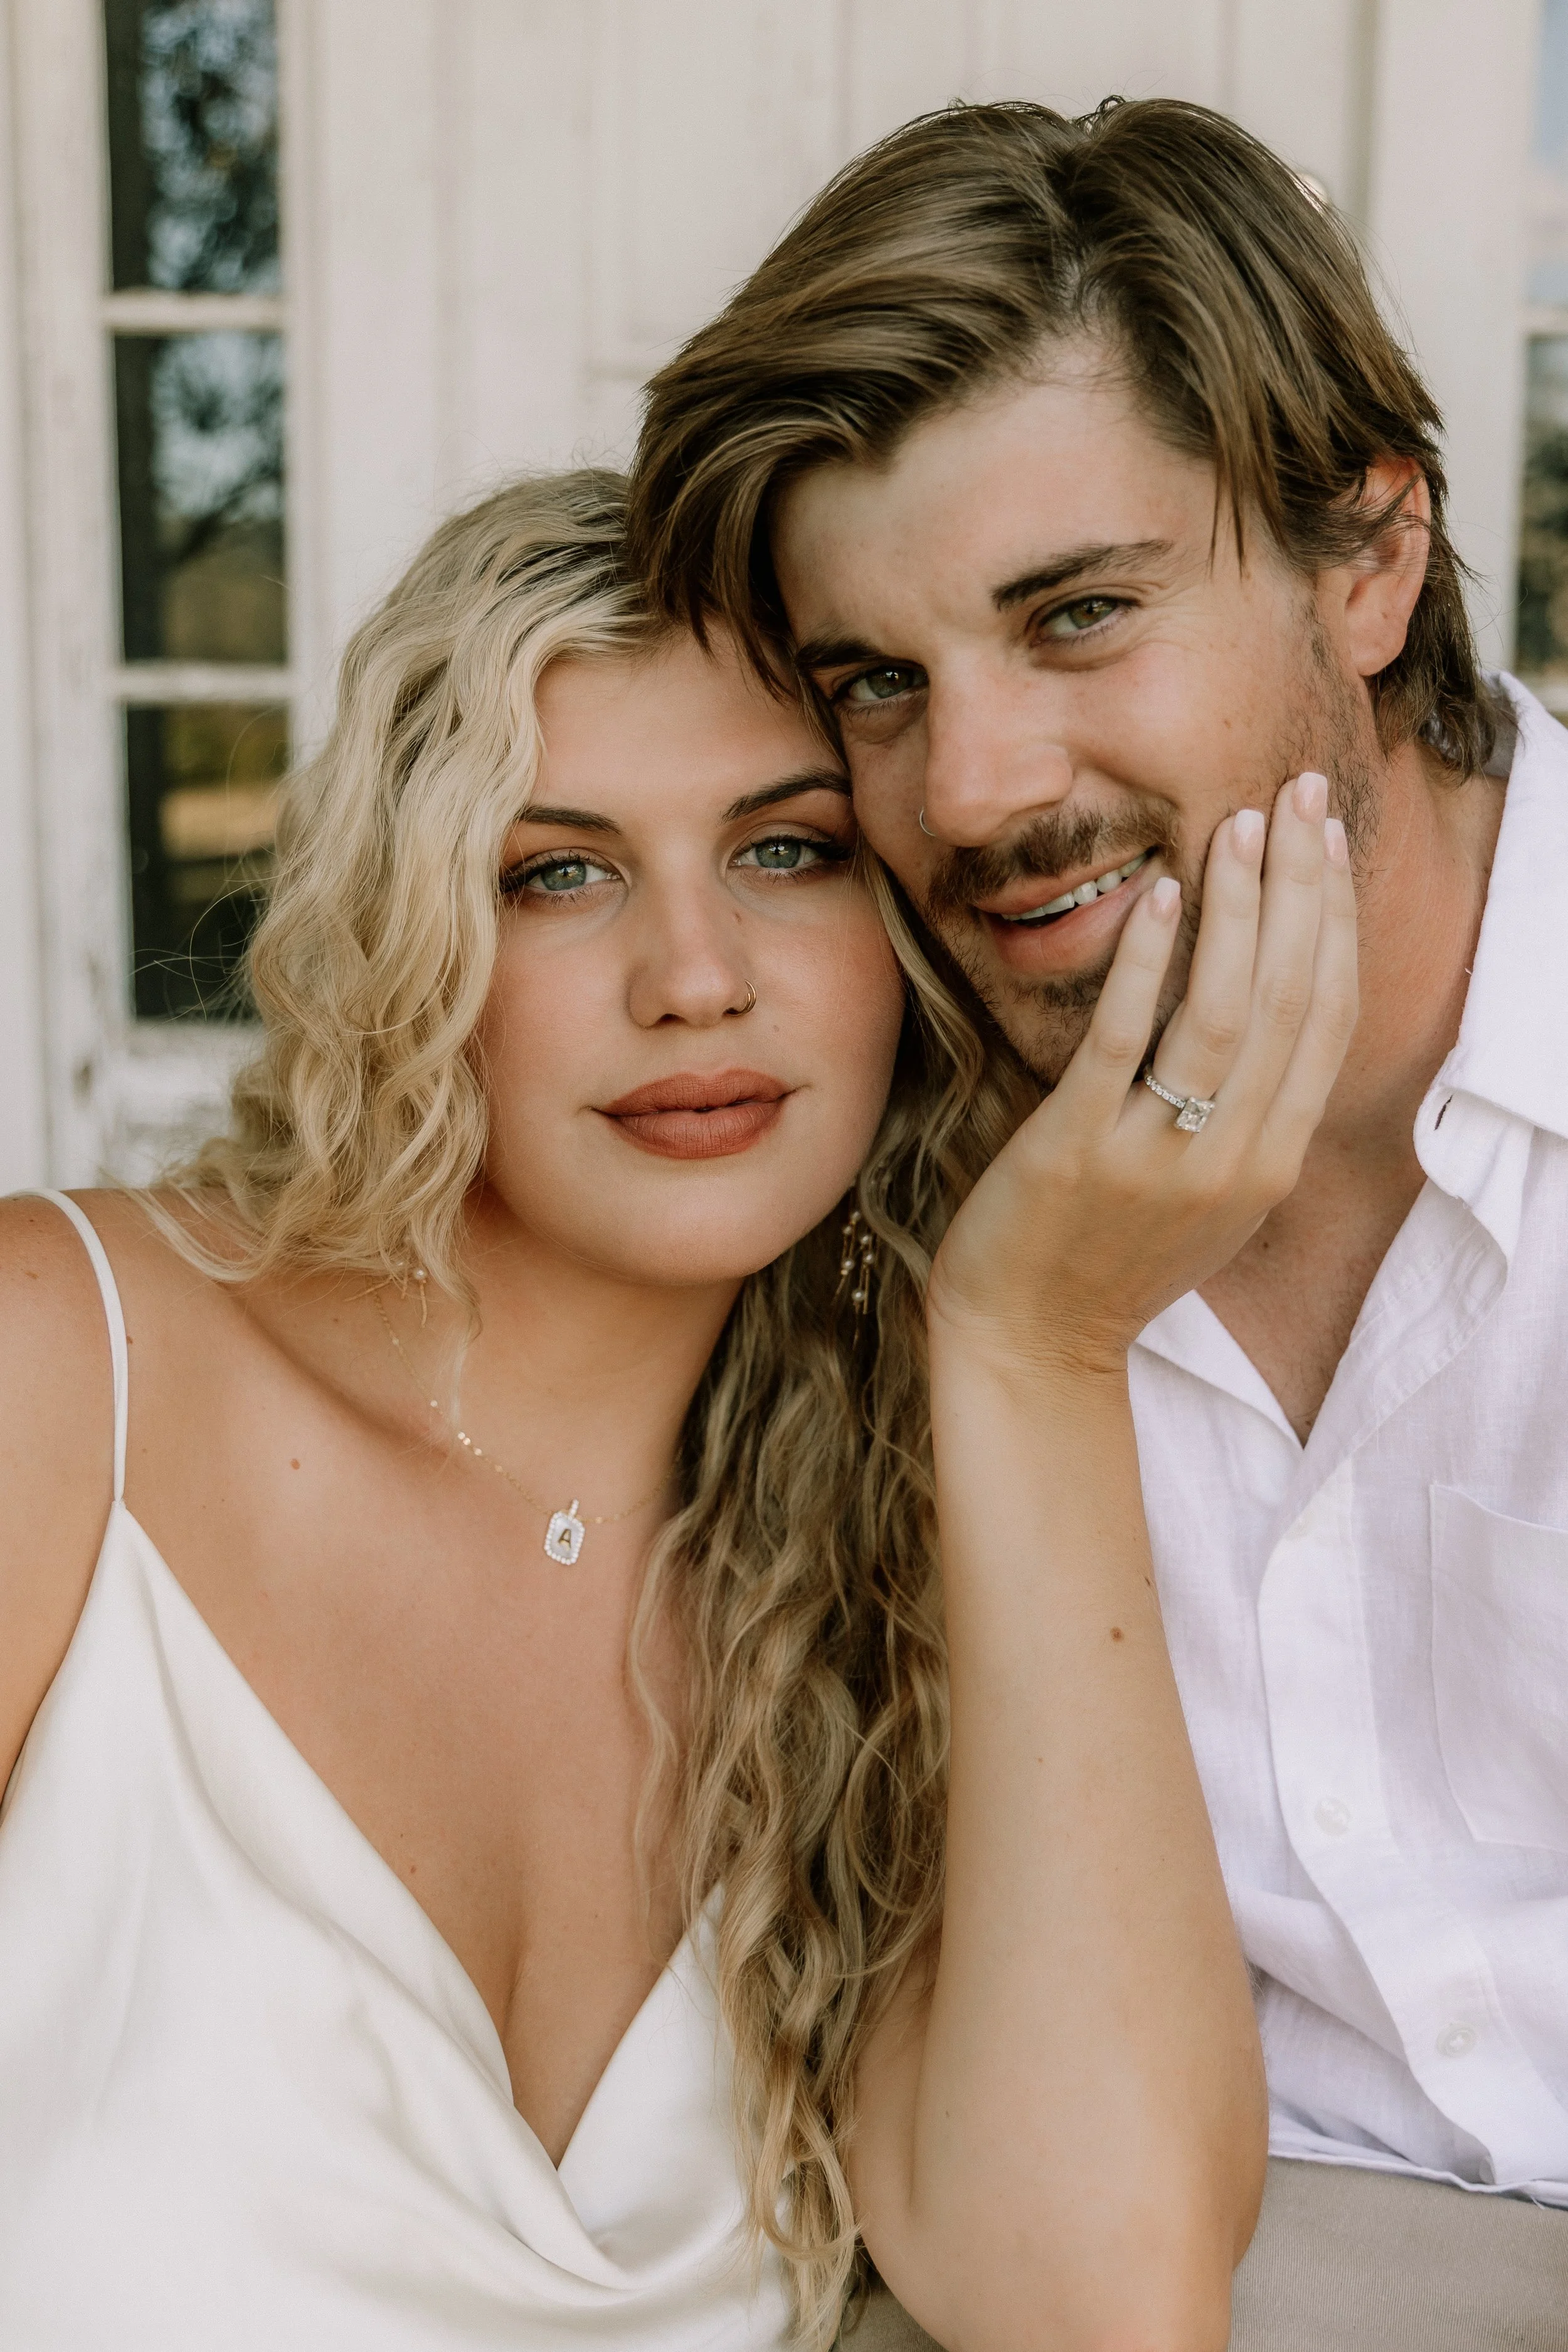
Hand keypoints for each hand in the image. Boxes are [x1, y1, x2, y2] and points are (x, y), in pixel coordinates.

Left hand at [927, 773, 1356, 1377]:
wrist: (1031, 1341)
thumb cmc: (1111, 1256)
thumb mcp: (1210, 1195)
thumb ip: (1247, 1112)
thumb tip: (1269, 1008)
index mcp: (1272, 1161)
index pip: (1327, 1018)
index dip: (1334, 919)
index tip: (1327, 840)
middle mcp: (1233, 1158)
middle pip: (1290, 998)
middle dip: (1302, 886)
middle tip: (1298, 795)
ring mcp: (1159, 1156)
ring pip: (1224, 1012)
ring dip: (1240, 907)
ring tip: (1239, 824)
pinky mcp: (1081, 1149)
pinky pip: (1125, 1039)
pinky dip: (1150, 960)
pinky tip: (1160, 891)